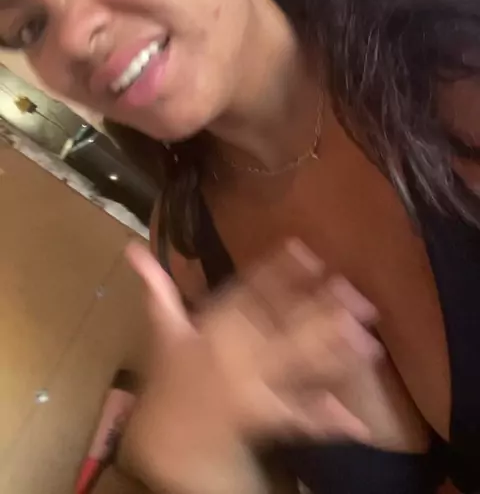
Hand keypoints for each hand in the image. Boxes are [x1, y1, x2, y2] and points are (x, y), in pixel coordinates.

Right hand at [120, 241, 380, 492]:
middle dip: (319, 310)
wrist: (167, 442)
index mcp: (214, 328)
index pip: (248, 292)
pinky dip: (327, 420)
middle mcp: (237, 355)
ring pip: (297, 367)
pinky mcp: (266, 418)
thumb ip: (156, 288)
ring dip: (333, 355)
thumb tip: (131, 247)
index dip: (277, 269)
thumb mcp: (162, 331)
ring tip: (370, 340)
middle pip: (283, 328)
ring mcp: (254, 387)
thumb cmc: (169, 379)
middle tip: (354, 291)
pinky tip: (358, 421)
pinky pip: (299, 417)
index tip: (305, 248)